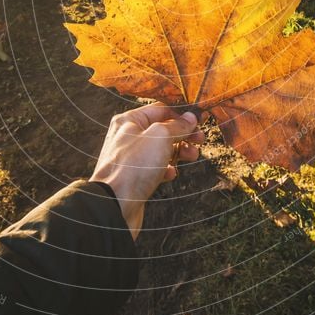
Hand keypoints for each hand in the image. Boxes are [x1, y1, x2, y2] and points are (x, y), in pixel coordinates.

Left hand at [90, 103, 204, 238]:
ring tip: (192, 156)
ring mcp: (131, 157)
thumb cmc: (133, 166)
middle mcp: (129, 136)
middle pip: (163, 129)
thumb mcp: (160, 137)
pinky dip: (167, 169)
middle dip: (184, 133)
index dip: (182, 113)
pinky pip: (155, 168)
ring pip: (162, 149)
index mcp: (129, 120)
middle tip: (200, 139)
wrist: (114, 205)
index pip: (161, 109)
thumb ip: (177, 125)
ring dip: (180, 151)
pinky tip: (171, 173)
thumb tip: (190, 117)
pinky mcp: (135, 177)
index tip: (200, 118)